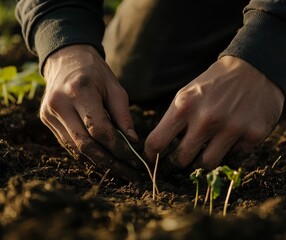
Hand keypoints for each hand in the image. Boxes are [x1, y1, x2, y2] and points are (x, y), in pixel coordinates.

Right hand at [40, 44, 138, 179]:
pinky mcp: (46, 120)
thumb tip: (133, 142)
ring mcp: (49, 113)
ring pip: (75, 148)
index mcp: (80, 91)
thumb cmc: (96, 72)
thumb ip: (123, 116)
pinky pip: (68, 143)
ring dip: (98, 161)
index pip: (99, 130)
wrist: (66, 59)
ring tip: (119, 169)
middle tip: (129, 172)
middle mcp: (60, 104)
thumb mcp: (115, 88)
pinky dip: (86, 153)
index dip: (118, 148)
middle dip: (109, 162)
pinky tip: (102, 158)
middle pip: (85, 145)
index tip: (135, 159)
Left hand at [145, 56, 284, 169]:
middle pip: (181, 160)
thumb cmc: (216, 83)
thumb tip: (161, 149)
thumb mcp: (188, 94)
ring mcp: (232, 127)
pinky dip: (230, 153)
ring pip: (207, 164)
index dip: (152, 155)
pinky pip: (234, 159)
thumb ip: (175, 120)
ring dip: (205, 160)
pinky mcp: (253, 134)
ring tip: (208, 148)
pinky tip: (232, 139)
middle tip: (182, 158)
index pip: (157, 142)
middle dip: (178, 162)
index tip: (154, 159)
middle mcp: (207, 118)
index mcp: (185, 106)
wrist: (255, 68)